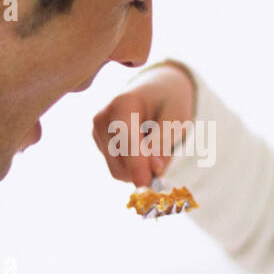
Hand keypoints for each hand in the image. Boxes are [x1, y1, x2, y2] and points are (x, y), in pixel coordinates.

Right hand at [92, 62, 194, 186]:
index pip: (125, 140)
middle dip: (143, 170)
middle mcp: (103, 118)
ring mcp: (98, 132)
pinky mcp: (100, 145)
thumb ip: (164, 142)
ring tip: (154, 147)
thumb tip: (154, 169)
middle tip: (165, 161)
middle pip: (119, 161)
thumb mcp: (176, 117)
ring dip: (140, 170)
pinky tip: (143, 148)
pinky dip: (135, 167)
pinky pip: (119, 169)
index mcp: (122, 104)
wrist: (156, 90)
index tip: (147, 182)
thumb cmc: (169, 101)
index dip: (136, 164)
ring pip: (118, 170)